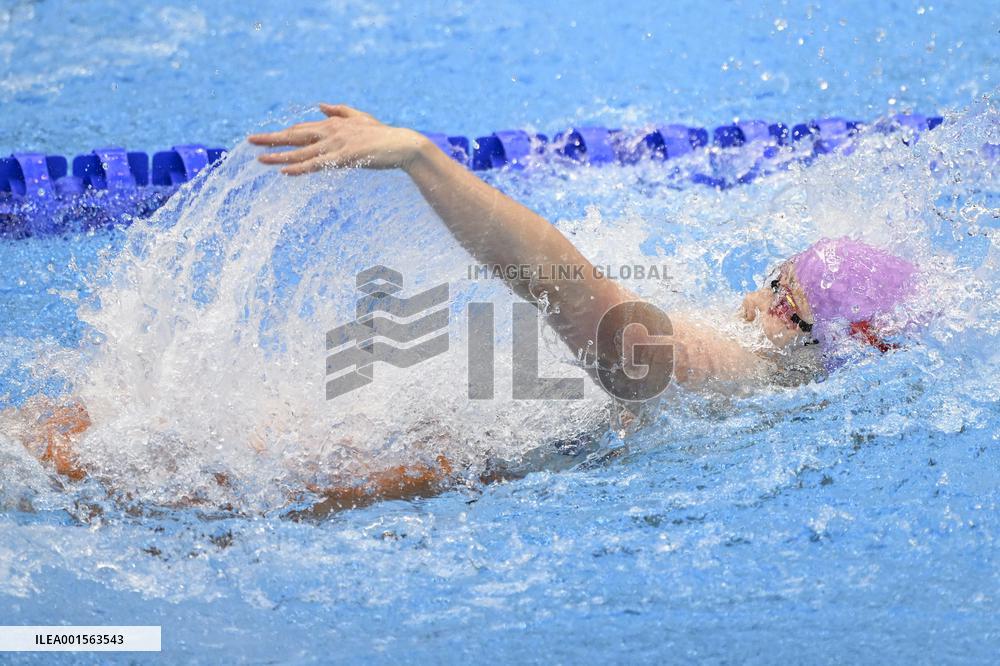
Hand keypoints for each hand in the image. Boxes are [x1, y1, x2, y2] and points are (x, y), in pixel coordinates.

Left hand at [248, 103, 428, 174]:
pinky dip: (299, 168)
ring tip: (260, 159)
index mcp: (332, 123)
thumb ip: (340, 110)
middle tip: (250, 141)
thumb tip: (321, 105)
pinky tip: (284, 172)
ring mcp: (335, 145)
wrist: (401, 145)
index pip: (302, 128)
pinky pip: (315, 165)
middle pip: (294, 135)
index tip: (267, 138)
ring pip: (301, 152)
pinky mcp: (342, 158)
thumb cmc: (382, 134)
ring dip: (279, 156)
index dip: (284, 134)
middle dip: (271, 138)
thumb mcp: (360, 118)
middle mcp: (330, 131)